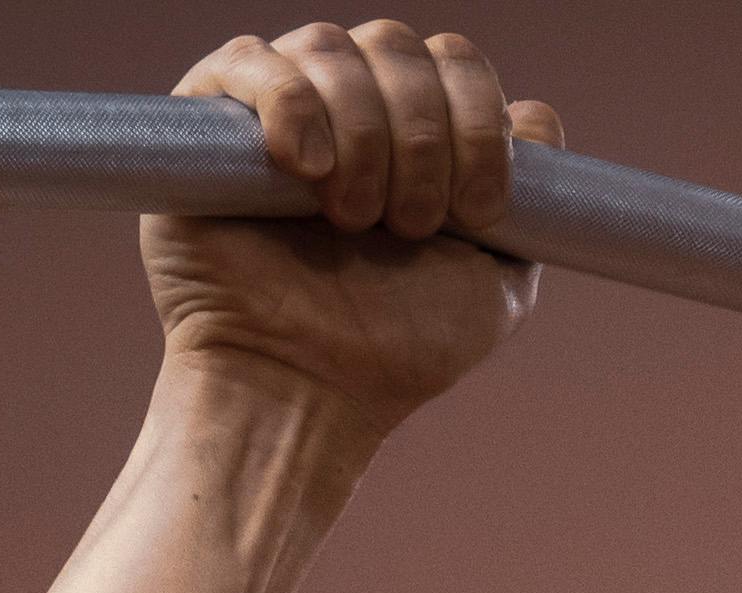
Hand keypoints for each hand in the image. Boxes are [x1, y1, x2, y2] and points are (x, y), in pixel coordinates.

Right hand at [149, 26, 562, 429]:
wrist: (303, 395)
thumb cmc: (392, 351)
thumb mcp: (493, 284)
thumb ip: (530, 205)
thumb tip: (534, 115)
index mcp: (415, 131)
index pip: (456, 64)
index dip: (478, 124)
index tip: (478, 211)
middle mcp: (349, 107)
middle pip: (398, 47)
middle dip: (422, 136)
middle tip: (408, 226)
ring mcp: (279, 110)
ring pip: (332, 48)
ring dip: (362, 134)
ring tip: (352, 219)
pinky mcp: (207, 123)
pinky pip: (248, 60)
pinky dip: (290, 102)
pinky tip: (306, 167)